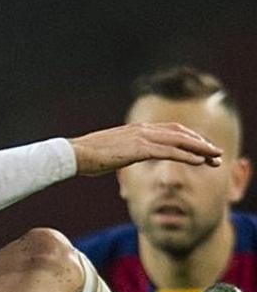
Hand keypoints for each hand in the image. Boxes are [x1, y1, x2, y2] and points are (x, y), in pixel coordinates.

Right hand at [69, 123, 222, 176]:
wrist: (75, 154)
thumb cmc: (87, 156)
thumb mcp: (109, 152)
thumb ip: (121, 152)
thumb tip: (120, 157)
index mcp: (136, 130)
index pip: (170, 130)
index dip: (189, 137)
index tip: (202, 147)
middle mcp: (142, 130)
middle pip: (180, 133)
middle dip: (200, 142)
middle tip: (216, 152)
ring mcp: (141, 138)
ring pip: (180, 141)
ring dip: (201, 148)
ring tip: (216, 157)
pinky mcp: (140, 149)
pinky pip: (170, 152)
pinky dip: (187, 155)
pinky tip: (200, 161)